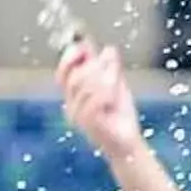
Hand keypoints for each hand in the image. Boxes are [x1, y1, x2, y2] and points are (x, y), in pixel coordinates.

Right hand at [58, 39, 144, 159]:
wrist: (128, 144)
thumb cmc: (120, 116)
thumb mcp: (116, 86)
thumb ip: (110, 68)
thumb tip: (107, 49)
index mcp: (74, 95)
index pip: (63, 72)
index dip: (70, 57)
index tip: (85, 47)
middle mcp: (71, 105)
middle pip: (74, 77)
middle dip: (94, 67)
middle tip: (111, 67)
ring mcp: (78, 116)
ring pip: (84, 86)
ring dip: (103, 78)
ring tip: (116, 80)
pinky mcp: (89, 124)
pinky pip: (93, 101)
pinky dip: (105, 93)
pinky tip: (114, 96)